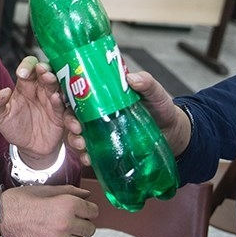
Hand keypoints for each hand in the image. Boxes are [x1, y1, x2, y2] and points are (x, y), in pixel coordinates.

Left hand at [0, 55, 66, 163]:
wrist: (28, 147)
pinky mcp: (62, 116)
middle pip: (48, 74)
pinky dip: (70, 115)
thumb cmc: (13, 126)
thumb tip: (2, 91)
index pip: (30, 67)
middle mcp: (42, 89)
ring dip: (61, 90)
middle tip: (46, 75)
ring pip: (61, 90)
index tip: (22, 74)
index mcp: (27, 84)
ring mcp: (54, 101)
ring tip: (55, 95)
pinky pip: (68, 112)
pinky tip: (65, 116)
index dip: (28, 66)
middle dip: (47, 73)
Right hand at [0, 184, 97, 236]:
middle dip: (82, 223)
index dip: (88, 209)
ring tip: (62, 231)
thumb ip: (69, 191)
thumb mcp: (46, 189)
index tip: (83, 210)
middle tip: (70, 220)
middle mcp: (66, 223)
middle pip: (90, 229)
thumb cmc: (21, 200)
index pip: (94, 211)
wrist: (3, 214)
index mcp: (67, 205)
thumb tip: (86, 195)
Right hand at [63, 70, 191, 163]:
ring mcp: (99, 130)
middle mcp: (97, 111)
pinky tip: (87, 158)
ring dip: (74, 138)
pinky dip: (85, 155)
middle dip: (69, 120)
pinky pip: (89, 151)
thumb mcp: (154, 92)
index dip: (65, 92)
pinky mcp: (104, 147)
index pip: (78, 90)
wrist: (173, 134)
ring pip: (77, 133)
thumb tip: (132, 78)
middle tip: (76, 126)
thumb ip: (146, 83)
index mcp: (103, 93)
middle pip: (73, 113)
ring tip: (81, 143)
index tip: (61, 97)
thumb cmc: (161, 109)